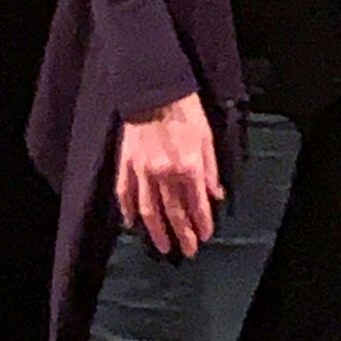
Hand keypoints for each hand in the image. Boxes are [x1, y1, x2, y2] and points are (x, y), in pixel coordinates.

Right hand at [115, 92, 219, 257]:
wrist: (153, 89)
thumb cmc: (186, 110)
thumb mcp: (207, 137)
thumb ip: (211, 170)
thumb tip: (216, 195)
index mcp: (188, 166)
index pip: (196, 203)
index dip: (202, 222)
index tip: (205, 236)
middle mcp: (165, 173)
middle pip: (174, 212)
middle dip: (183, 234)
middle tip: (189, 251)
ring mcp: (142, 170)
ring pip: (149, 209)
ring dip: (157, 231)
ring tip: (163, 247)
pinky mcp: (126, 163)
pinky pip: (125, 192)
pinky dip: (127, 210)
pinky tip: (131, 224)